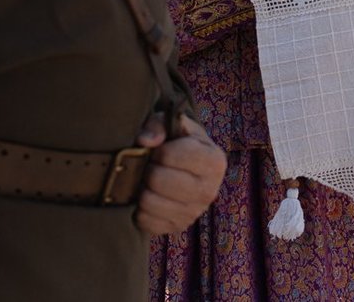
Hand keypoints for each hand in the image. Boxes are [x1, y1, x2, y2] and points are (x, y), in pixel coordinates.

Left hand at [134, 114, 225, 236]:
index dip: (157, 150)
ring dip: (141, 189)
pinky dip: (139, 209)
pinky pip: (145, 221)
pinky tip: (149, 196)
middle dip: (148, 169)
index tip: (159, 150)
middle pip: (158, 180)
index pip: (170, 155)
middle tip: (150, 165)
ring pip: (149, 202)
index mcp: (214, 161)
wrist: (186, 169)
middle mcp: (209, 190)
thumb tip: (144, 140)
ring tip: (148, 181)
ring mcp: (194, 213)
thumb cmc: (179, 142)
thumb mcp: (173, 125)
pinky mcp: (177, 228)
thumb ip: (158, 124)